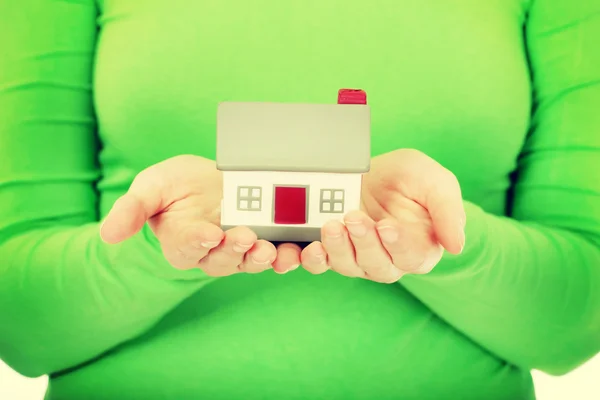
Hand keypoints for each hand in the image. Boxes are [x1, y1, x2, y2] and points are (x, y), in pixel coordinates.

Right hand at [100, 155, 299, 275]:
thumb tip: (107, 234)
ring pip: (249, 262)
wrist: (209, 180)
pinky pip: (274, 254)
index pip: (185, 248)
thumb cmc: (176, 186)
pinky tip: (295, 250)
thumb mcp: (151, 187)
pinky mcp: (262, 241)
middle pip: (220, 260)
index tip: (207, 233)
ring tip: (270, 250)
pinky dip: (285, 255)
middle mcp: (209, 252)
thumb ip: (132, 209)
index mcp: (180, 242)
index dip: (196, 242)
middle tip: (245, 238)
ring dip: (261, 259)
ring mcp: (238, 249)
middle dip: (233, 251)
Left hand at [300, 149, 465, 282]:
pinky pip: (322, 264)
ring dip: (338, 249)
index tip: (387, 226)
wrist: (375, 171)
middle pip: (378, 266)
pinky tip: (310, 248)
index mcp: (421, 248)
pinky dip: (314, 260)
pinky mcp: (333, 250)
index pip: (412, 257)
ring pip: (349, 266)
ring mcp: (359, 257)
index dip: (399, 245)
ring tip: (332, 225)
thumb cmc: (410, 178)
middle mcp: (390, 259)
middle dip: (364, 243)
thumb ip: (449, 211)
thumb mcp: (435, 182)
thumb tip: (457, 246)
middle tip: (354, 218)